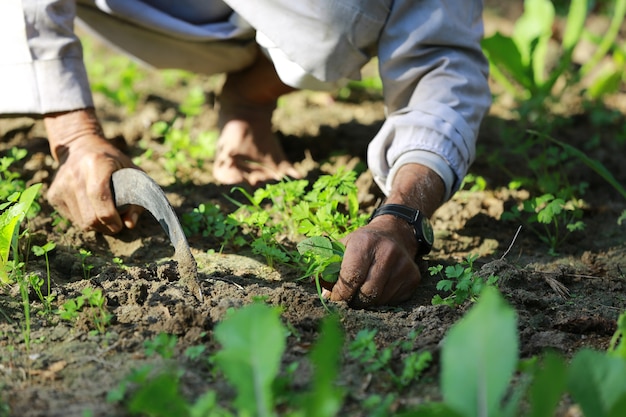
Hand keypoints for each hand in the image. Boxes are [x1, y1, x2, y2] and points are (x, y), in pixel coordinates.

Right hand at [45, 109, 141, 233]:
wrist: (79, 147)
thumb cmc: (112, 162)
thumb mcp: (131, 172)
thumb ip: (136, 198)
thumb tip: (130, 224)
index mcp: (96, 163)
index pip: (100, 196)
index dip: (112, 217)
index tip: (121, 224)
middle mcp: (75, 174)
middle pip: (90, 216)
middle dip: (106, 227)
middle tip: (116, 224)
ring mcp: (61, 185)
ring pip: (81, 222)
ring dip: (97, 226)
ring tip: (105, 216)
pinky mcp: (53, 195)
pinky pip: (72, 218)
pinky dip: (85, 220)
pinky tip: (92, 209)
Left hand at [324, 163, 444, 306]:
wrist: (396, 232)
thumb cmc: (364, 242)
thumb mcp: (344, 245)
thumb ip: (330, 267)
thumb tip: (321, 292)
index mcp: (366, 243)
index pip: (351, 277)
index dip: (340, 294)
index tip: (335, 298)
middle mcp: (388, 253)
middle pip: (366, 293)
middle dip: (353, 301)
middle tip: (347, 300)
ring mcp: (403, 266)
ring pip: (380, 300)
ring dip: (367, 302)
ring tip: (362, 293)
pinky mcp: (413, 278)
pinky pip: (393, 300)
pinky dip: (382, 300)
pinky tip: (379, 288)